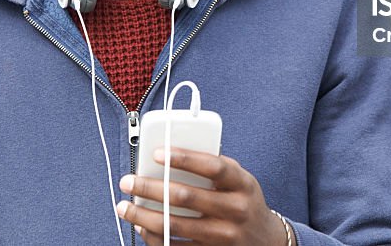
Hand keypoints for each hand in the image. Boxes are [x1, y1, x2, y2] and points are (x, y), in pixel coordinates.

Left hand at [116, 146, 289, 244]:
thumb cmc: (244, 201)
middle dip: (150, 188)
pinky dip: (154, 237)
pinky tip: (141, 228)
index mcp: (242, 184)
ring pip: (174, 225)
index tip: (157, 153)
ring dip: (143, 216)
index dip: (183, 158)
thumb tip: (173, 155)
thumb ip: (214, 166)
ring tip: (125, 207)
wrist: (266, 241)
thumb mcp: (239, 180)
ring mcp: (223, 236)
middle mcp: (235, 210)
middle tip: (128, 181)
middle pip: (185, 196)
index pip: (212, 166)